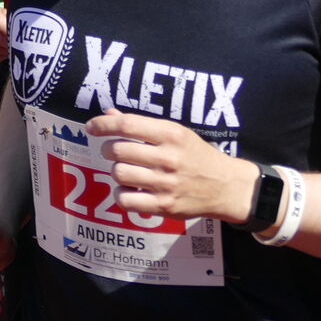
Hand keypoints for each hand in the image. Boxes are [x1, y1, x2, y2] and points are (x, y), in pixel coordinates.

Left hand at [88, 111, 255, 225]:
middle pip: (117, 150)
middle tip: (115, 152)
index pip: (127, 125)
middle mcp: (168, 158)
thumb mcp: (176, 133)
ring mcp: (166, 184)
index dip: (103, 124)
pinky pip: (125, 200)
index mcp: (172, 135)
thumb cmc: (196, 156)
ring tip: (128, 170)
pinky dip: (121, 194)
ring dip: (117, 171)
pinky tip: (130, 190)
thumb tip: (109, 114)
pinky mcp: (164, 206)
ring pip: (119, 173)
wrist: (228, 187)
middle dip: (108, 149)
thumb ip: (141, 125)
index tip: (92, 127)